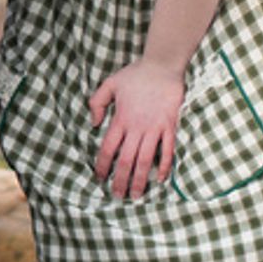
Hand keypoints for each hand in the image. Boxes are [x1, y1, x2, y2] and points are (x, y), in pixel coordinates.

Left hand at [89, 60, 184, 199]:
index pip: (108, 148)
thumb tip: (92, 123)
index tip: (100, 178)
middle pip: (126, 159)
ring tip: (136, 195)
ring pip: (145, 160)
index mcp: (120, 119)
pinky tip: (161, 179)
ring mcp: (155, 128)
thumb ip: (97, 102)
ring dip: (140, 179)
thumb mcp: (109, 84)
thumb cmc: (135, 74)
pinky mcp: (170, 126)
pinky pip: (168, 150)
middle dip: (120, 180)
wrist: (162, 66)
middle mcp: (137, 127)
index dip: (103, 165)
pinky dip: (165, 166)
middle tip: (117, 196)